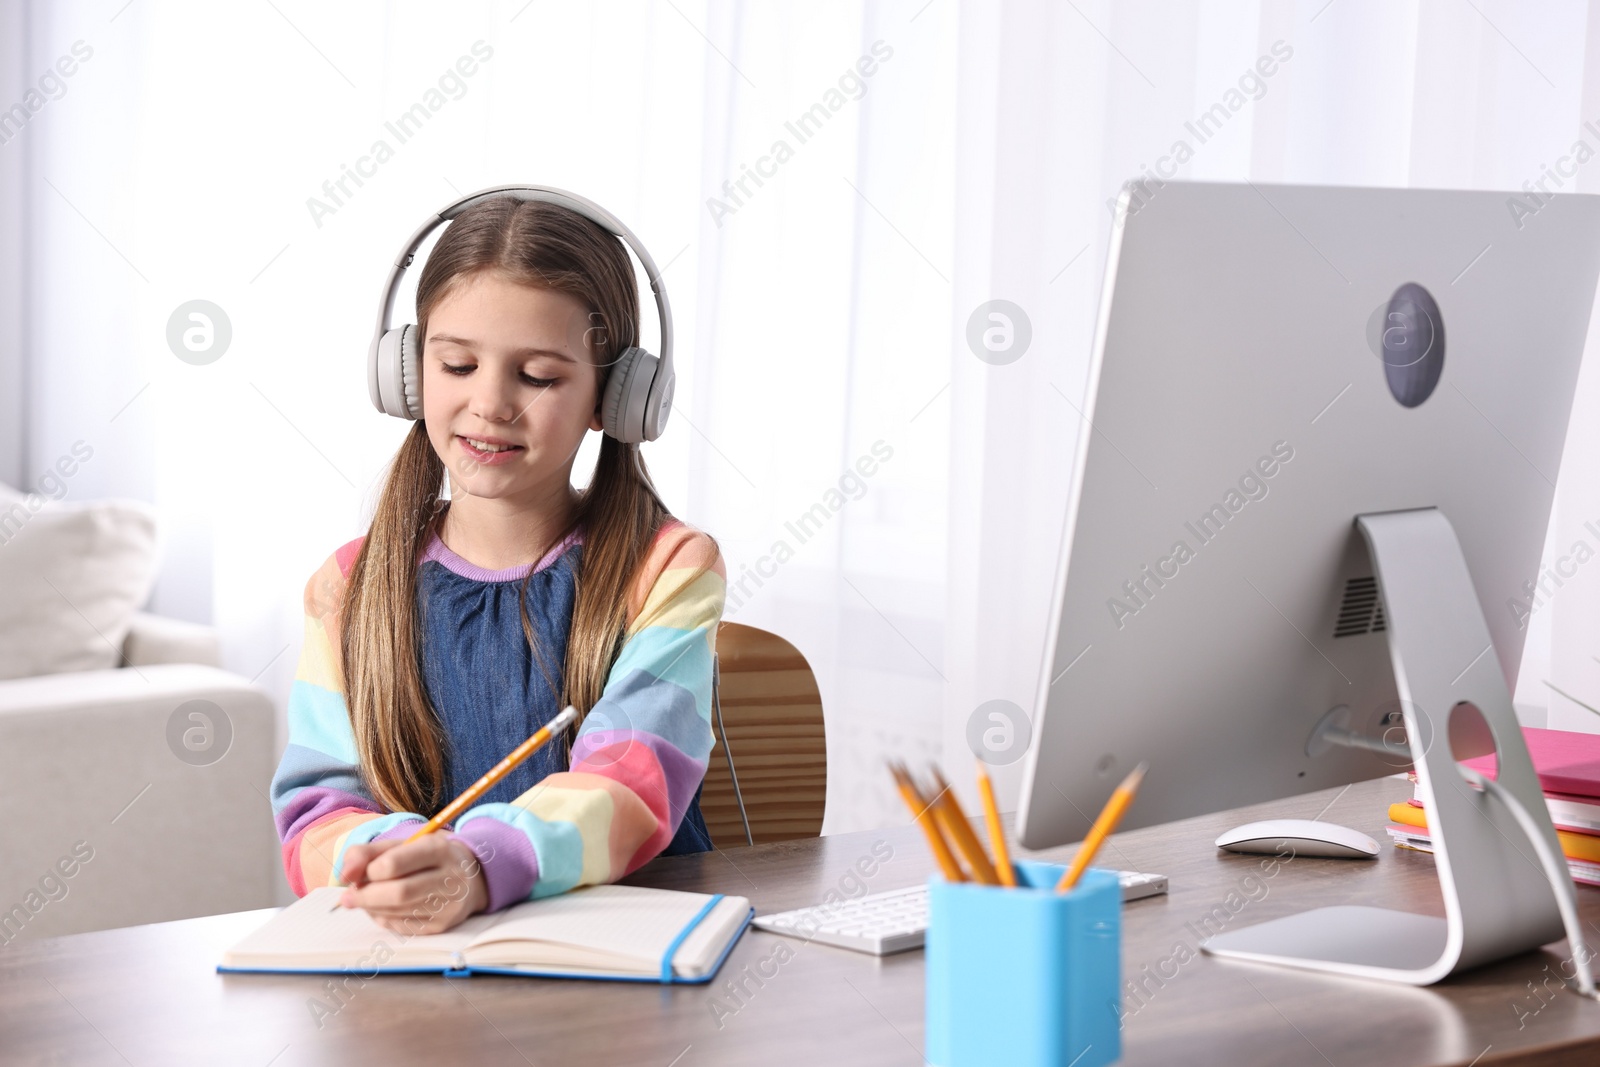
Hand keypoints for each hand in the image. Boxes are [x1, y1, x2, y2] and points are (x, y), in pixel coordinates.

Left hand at [338, 834, 488, 934]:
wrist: (469, 877)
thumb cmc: (425, 858)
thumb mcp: (400, 845)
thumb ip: (366, 853)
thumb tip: (344, 876)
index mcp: (439, 849)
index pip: (395, 863)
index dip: (368, 871)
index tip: (357, 873)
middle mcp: (450, 877)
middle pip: (398, 893)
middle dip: (365, 896)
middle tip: (347, 897)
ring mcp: (449, 904)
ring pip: (399, 912)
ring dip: (372, 908)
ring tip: (365, 900)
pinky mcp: (443, 925)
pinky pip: (403, 927)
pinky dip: (384, 919)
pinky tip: (383, 909)